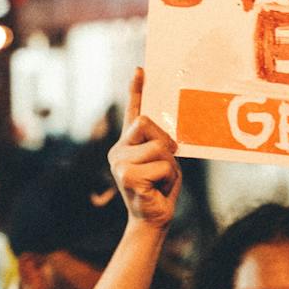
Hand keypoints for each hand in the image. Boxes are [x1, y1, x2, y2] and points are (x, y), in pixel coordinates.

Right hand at [109, 69, 180, 229]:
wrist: (153, 220)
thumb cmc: (161, 189)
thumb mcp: (165, 160)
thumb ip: (161, 143)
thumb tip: (170, 138)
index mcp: (128, 143)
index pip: (133, 111)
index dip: (136, 89)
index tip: (141, 69)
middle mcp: (119, 149)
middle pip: (148, 123)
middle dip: (165, 142)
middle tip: (168, 161)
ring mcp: (119, 162)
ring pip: (159, 146)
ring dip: (169, 165)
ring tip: (160, 180)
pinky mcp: (126, 175)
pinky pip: (162, 165)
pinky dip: (167, 178)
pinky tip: (156, 189)